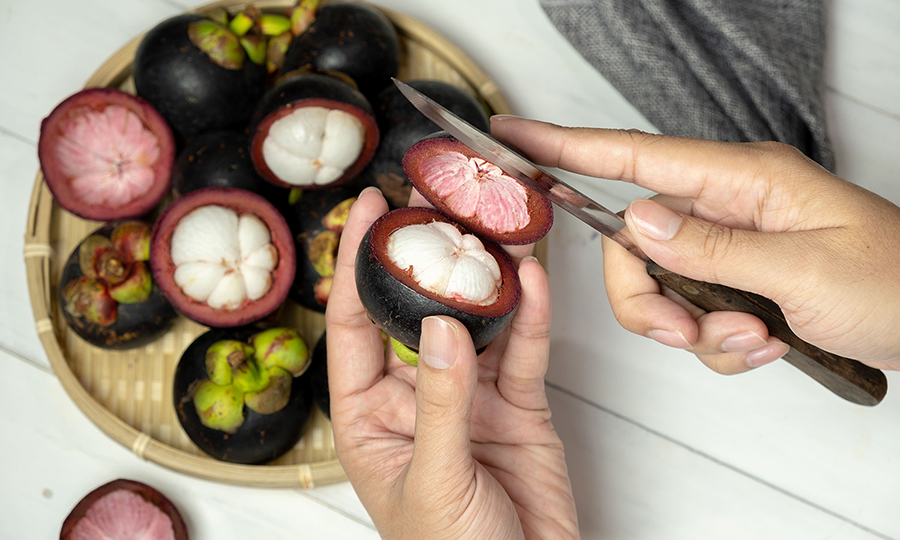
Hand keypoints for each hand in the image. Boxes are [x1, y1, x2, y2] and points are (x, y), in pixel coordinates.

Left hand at [324, 187, 578, 539]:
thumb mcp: (432, 478)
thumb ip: (440, 401)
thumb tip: (442, 328)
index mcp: (368, 413)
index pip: (354, 322)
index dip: (355, 262)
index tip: (365, 209)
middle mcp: (415, 393)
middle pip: (415, 306)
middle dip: (425, 250)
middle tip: (434, 195)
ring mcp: (469, 394)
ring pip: (475, 319)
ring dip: (484, 272)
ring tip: (491, 220)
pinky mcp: (518, 403)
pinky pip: (523, 349)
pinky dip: (530, 314)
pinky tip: (533, 277)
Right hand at [491, 115, 899, 372]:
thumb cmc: (898, 282)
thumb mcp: (805, 267)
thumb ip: (713, 246)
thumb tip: (636, 220)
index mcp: (742, 181)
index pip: (634, 157)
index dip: (566, 145)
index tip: (512, 136)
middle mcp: (726, 209)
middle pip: (634, 247)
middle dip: (649, 300)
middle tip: (685, 330)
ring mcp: (728, 249)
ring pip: (658, 290)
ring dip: (694, 330)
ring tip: (755, 338)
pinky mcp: (734, 285)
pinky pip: (692, 319)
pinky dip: (719, 346)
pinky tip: (767, 344)